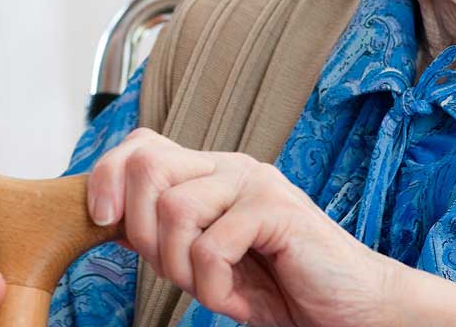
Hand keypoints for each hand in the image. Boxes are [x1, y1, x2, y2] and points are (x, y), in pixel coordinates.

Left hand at [86, 128, 400, 326]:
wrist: (355, 309)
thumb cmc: (283, 285)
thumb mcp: (210, 258)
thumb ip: (170, 231)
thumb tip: (108, 217)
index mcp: (212, 171)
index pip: (142, 145)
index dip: (108, 175)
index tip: (100, 220)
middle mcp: (232, 166)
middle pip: (147, 165)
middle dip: (140, 230)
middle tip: (171, 271)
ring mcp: (255, 184)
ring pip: (174, 209)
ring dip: (178, 267)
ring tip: (210, 289)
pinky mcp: (277, 211)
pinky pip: (211, 246)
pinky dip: (212, 287)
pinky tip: (235, 300)